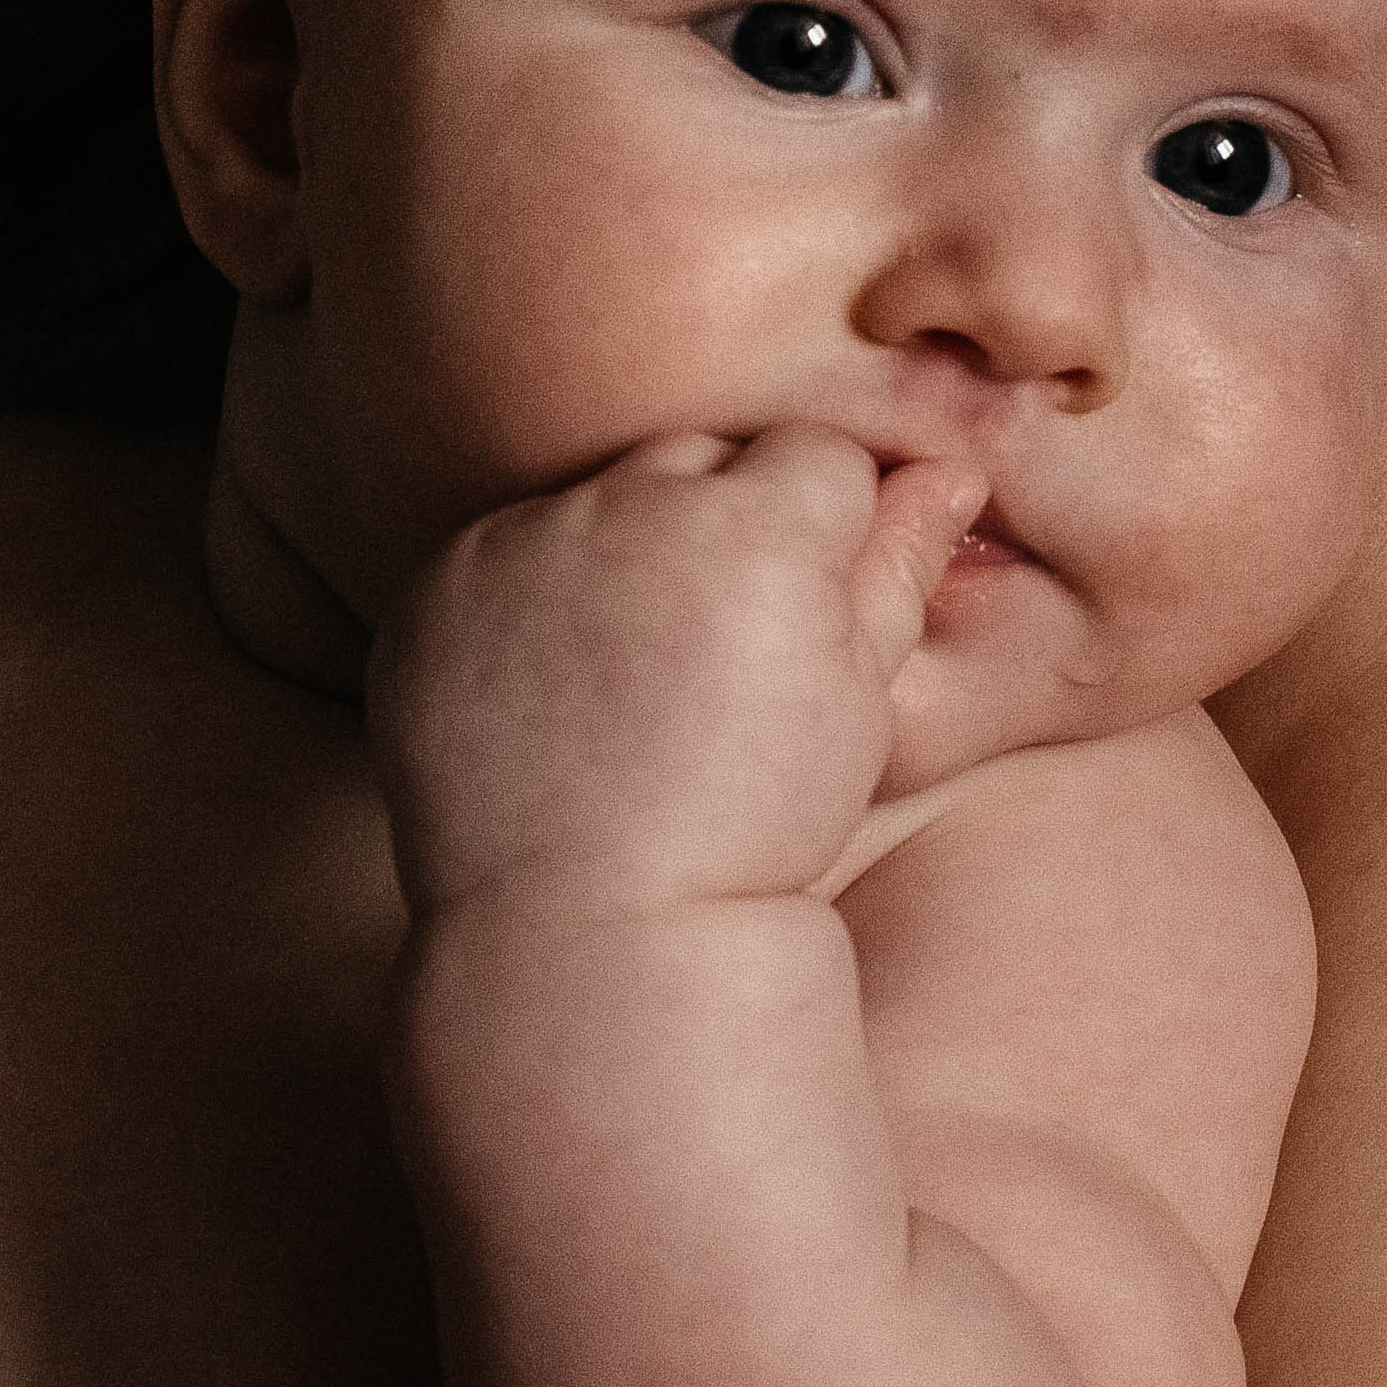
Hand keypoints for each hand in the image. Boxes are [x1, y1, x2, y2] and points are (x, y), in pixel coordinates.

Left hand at [367, 428, 982, 922]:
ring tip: (634, 679)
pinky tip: (554, 690)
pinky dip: (528, 596)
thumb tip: (946, 474)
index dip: (825, 533)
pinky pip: (502, 551)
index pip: (815, 456)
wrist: (601, 931)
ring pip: (597, 500)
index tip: (805, 615)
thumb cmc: (757, 826)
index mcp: (753, 525)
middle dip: (720, 523)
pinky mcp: (440, 582)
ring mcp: (520, 542)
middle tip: (718, 650)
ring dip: (622, 552)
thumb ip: (897, 568)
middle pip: (699, 459)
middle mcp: (628, 507)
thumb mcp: (859, 703)